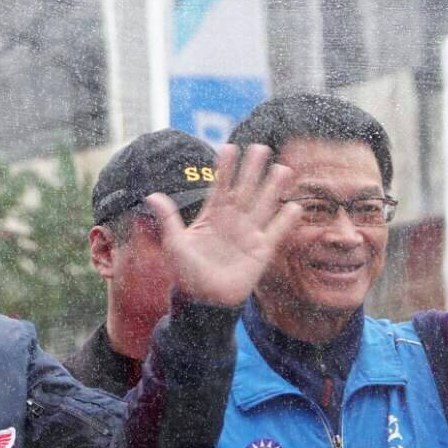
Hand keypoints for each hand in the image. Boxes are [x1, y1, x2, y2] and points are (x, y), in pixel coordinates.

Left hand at [148, 143, 299, 307]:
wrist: (203, 300)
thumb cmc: (186, 273)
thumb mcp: (174, 244)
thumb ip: (168, 218)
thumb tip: (152, 195)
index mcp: (212, 217)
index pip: (220, 187)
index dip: (225, 168)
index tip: (230, 147)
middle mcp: (232, 222)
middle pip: (245, 190)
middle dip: (253, 170)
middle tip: (261, 147)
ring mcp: (248, 235)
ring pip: (263, 206)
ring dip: (273, 189)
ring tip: (283, 169)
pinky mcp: (261, 252)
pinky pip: (276, 233)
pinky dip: (285, 222)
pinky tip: (295, 207)